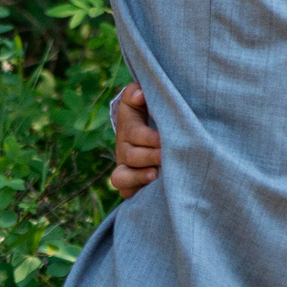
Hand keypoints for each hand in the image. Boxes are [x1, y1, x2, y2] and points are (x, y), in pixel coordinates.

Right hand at [109, 83, 162, 197]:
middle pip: (131, 156)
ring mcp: (125, 169)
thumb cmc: (151, 113)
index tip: (164, 138)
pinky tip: (154, 190)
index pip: (134, 133)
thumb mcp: (141, 99)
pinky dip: (137, 192)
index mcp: (128, 128)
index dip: (149, 137)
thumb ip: (137, 93)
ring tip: (155, 175)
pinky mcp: (130, 186)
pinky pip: (126, 193)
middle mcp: (124, 150)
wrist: (152, 132)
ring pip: (121, 178)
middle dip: (149, 156)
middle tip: (166, 156)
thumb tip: (139, 95)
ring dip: (138, 177)